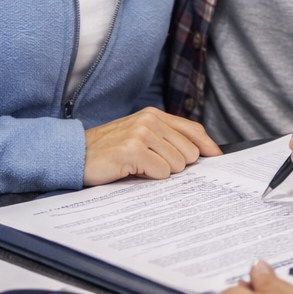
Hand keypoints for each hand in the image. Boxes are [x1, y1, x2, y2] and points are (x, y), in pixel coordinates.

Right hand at [82, 108, 219, 184]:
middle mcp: (150, 120)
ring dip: (161, 173)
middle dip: (177, 166)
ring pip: (177, 164)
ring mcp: (141, 133)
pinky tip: (133, 171)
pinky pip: (161, 172)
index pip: (193, 129)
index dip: (207, 146)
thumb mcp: (139, 137)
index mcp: (154, 115)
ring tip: (140, 167)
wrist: (76, 155)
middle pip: (189, 151)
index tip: (216, 158)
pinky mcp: (133, 150)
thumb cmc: (109, 150)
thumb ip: (166, 139)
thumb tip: (200, 154)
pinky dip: (150, 178)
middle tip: (153, 166)